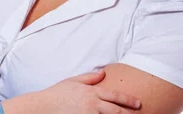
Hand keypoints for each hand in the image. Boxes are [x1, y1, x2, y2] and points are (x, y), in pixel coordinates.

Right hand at [2, 69, 140, 113]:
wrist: (43, 107)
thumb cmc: (58, 93)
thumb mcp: (73, 81)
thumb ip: (90, 77)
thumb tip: (103, 73)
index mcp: (91, 92)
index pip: (114, 96)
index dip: (128, 100)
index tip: (138, 103)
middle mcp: (92, 105)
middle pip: (116, 111)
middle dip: (129, 113)